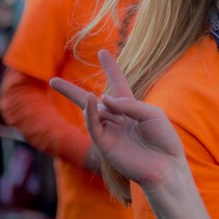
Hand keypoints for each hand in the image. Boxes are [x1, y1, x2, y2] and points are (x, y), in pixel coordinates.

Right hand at [49, 50, 187, 192]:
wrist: (165, 166)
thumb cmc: (163, 139)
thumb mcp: (151, 113)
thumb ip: (127, 103)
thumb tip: (102, 99)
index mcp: (131, 108)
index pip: (117, 83)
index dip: (110, 68)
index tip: (102, 52)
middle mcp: (117, 119)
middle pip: (90, 101)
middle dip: (70, 91)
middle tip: (52, 80)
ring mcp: (109, 132)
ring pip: (94, 111)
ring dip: (103, 108)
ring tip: (117, 117)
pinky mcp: (104, 145)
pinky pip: (93, 126)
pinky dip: (90, 113)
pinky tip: (90, 99)